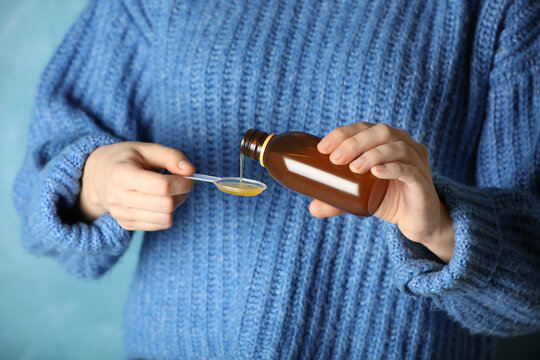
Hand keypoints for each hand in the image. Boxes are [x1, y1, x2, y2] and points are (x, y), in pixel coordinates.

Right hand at [78, 141, 194, 230]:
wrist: (99, 176)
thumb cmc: (128, 159)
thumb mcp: (148, 149)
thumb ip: (172, 156)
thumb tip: (190, 171)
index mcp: (122, 173)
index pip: (162, 186)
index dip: (182, 182)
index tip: (187, 176)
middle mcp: (118, 196)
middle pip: (166, 204)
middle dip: (182, 193)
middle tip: (182, 183)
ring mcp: (120, 214)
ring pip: (165, 218)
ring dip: (177, 205)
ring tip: (171, 192)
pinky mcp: (126, 224)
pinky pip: (160, 225)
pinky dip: (167, 213)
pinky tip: (160, 201)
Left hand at [312, 122, 454, 262]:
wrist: (419, 221)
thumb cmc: (390, 199)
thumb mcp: (360, 196)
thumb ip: (338, 199)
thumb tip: (312, 207)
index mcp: (386, 141)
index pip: (363, 128)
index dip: (343, 134)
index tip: (322, 148)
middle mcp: (404, 144)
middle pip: (380, 132)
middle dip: (355, 142)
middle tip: (335, 159)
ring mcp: (416, 161)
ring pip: (396, 147)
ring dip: (372, 154)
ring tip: (354, 168)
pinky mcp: (423, 181)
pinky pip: (409, 170)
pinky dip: (392, 168)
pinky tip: (377, 173)